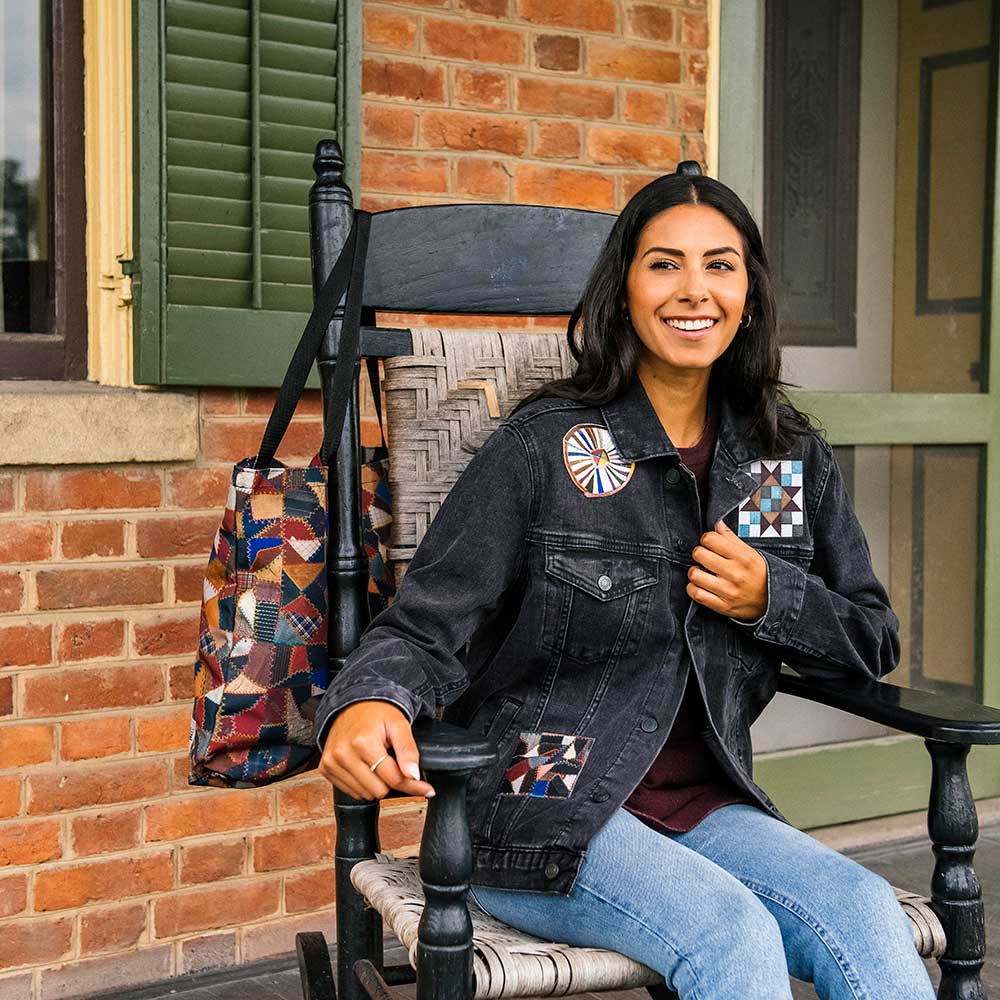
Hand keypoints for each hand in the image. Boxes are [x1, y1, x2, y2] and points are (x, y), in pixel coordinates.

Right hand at [319, 700, 434, 799]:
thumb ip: (408, 750)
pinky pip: (351, 791)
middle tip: (393, 764)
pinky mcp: (326, 768)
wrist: (352, 703)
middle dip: (391, 781)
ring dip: (376, 783)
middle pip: (379, 791)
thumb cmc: (376, 713)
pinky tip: (365, 766)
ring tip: (377, 761)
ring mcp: (332, 763)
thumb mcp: (399, 725)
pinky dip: (362, 784)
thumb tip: (413, 775)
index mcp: (363, 743)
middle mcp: (343, 754)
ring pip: (365, 794)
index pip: (393, 779)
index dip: (412, 784)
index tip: (426, 789)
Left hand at [687, 520, 767, 621]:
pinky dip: (692, 588)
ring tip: (700, 571)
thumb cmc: (759, 574)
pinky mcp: (723, 605)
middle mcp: (735, 573)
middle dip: (699, 553)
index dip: (706, 539)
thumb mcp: (750, 553)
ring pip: (695, 575)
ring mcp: (728, 591)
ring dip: (694, 572)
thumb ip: (731, 538)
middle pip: (699, 554)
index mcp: (743, 557)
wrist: (772, 601)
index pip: (711, 539)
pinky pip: (697, 594)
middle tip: (704, 557)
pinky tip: (699, 584)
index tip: (709, 543)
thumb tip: (718, 524)